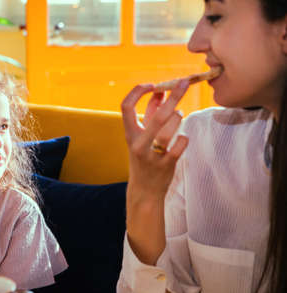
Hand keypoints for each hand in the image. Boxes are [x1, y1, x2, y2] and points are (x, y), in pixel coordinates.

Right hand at [121, 80, 189, 198]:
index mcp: (130, 134)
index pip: (126, 106)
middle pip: (157, 115)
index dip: (138, 91)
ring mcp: (152, 155)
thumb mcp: (142, 137)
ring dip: (178, 118)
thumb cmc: (144, 158)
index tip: (152, 85)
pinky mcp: (166, 165)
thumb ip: (150, 114)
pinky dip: (184, 138)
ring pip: (170, 129)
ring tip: (179, 116)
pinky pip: (181, 143)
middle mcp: (138, 143)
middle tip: (184, 82)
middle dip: (173, 96)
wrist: (145, 191)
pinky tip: (181, 139)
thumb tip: (161, 92)